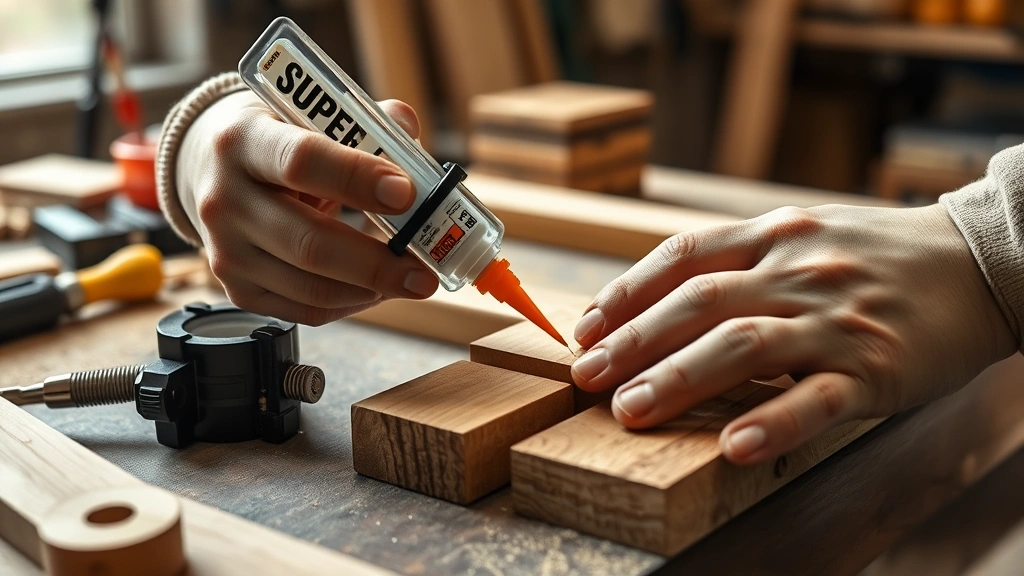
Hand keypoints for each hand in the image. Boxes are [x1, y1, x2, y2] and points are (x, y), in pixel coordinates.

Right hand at [176, 91, 438, 324]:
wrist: (213, 168)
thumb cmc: (277, 138)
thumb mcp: (307, 113)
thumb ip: (362, 121)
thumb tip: (407, 131)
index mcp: (243, 140)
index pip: (301, 161)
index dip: (357, 178)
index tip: (407, 193)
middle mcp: (225, 199)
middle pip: (308, 242)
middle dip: (376, 263)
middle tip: (424, 271)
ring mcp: (225, 251)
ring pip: (310, 286)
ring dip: (370, 289)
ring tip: (408, 279)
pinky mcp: (237, 289)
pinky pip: (303, 310)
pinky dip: (350, 304)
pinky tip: (376, 289)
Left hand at [570, 204, 1015, 464]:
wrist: (983, 263)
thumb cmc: (880, 256)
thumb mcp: (807, 234)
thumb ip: (742, 258)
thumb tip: (662, 297)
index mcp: (776, 234)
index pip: (683, 256)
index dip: (627, 292)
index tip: (585, 328)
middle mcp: (799, 269)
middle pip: (699, 302)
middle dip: (634, 341)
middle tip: (588, 377)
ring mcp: (837, 318)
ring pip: (744, 345)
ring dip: (679, 378)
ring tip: (631, 412)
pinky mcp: (876, 367)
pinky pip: (818, 398)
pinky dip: (774, 422)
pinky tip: (735, 447)